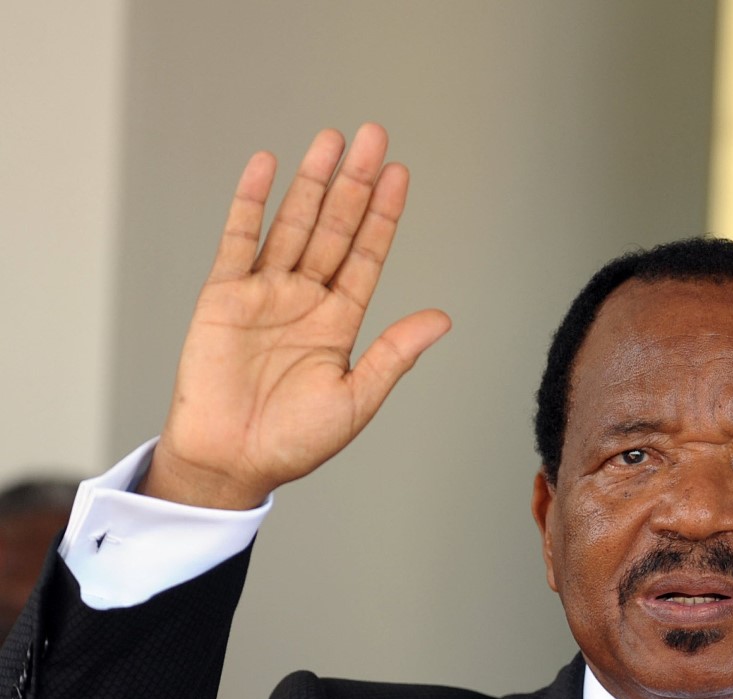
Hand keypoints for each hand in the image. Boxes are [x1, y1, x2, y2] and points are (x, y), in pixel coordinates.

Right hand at [146, 125, 450, 509]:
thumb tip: (443, 318)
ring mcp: (264, 293)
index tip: (401, 174)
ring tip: (332, 139)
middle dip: (355, 183)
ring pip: (293, 223)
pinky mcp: (222, 296)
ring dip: (313, 181)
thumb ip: (396, 353)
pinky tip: (267, 165)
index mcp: (340, 322)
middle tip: (374, 136)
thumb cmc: (294, 441)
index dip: (385, 214)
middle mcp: (305, 298)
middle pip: (336, 227)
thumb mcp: (358, 398)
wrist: (232, 461)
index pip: (368, 255)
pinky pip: (238, 239)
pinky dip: (250, 201)